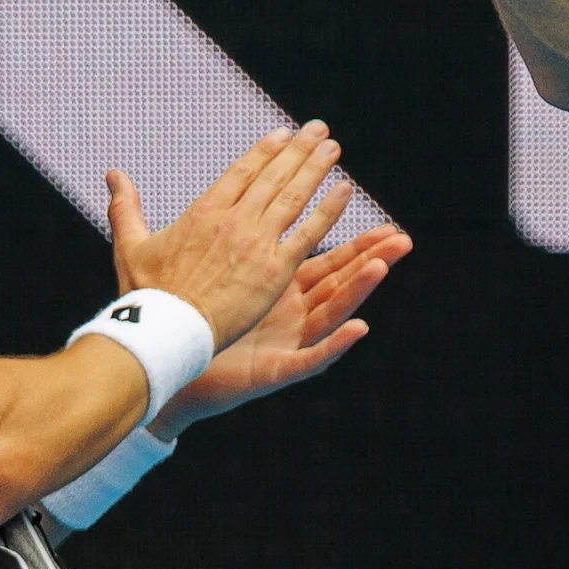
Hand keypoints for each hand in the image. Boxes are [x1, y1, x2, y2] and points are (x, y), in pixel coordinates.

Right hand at [104, 121, 351, 355]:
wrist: (167, 330)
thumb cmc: (146, 295)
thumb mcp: (130, 244)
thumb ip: (125, 207)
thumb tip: (113, 174)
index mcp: (203, 212)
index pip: (241, 172)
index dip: (265, 151)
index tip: (283, 134)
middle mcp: (233, 221)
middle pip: (272, 177)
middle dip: (298, 150)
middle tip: (319, 129)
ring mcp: (257, 243)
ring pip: (293, 196)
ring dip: (315, 169)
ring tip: (332, 148)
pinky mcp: (275, 270)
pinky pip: (308, 233)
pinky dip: (328, 210)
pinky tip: (344, 190)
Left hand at [153, 222, 410, 433]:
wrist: (167, 371)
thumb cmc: (184, 323)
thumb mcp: (198, 271)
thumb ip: (206, 232)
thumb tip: (189, 196)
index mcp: (274, 287)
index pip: (316, 255)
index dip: (341, 232)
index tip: (362, 200)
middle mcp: (288, 314)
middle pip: (336, 281)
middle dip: (368, 257)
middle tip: (400, 236)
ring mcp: (286, 343)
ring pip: (331, 313)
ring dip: (359, 291)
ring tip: (382, 266)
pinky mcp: (275, 371)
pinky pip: (311, 358)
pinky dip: (335, 345)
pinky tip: (359, 328)